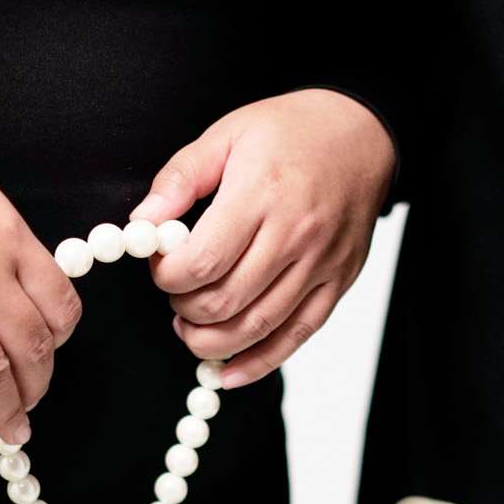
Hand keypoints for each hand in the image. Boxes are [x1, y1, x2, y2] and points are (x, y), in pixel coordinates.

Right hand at [0, 111, 80, 444]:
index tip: (54, 352)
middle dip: (38, 384)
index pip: (58, 304)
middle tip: (33, 402)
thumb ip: (8, 243)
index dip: (62, 340)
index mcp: (5, 236)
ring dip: (6, 410)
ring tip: (11, 428)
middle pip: (29, 346)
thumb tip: (33, 293)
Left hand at [131, 89, 395, 387]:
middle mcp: (294, 234)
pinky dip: (258, 363)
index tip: (159, 266)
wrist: (363, 134)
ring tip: (191, 328)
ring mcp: (320, 264)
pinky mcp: (337, 283)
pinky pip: (296, 337)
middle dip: (184, 309)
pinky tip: (228, 372)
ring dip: (211, 341)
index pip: (201, 262)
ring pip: (256, 328)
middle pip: (224, 301)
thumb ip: (179, 179)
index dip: (166, 276)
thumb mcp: (227, 135)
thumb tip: (140, 225)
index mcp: (260, 194)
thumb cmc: (292, 131)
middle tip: (175, 294)